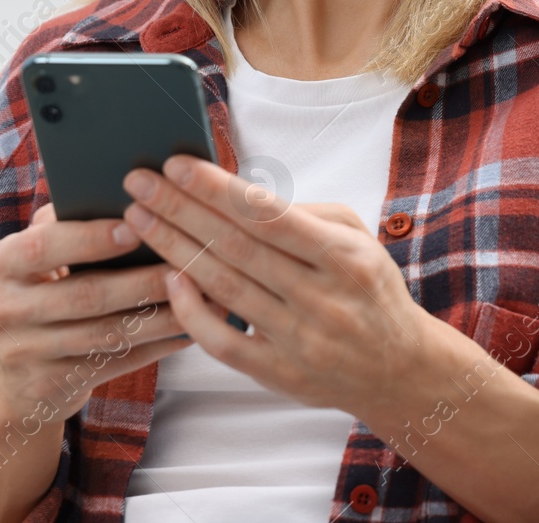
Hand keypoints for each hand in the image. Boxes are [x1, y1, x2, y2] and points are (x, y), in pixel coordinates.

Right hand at [0, 202, 191, 427]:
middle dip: (142, 281)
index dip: (90, 238)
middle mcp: (4, 309)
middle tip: (187, 267)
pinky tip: (188, 331)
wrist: (16, 376)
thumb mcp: (39, 256)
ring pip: (106, 334)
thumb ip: (67, 224)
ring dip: (159, 316)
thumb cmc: (43, 291)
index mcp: (1, 263)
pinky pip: (115, 364)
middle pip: (84, 295)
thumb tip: (129, 197)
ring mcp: (24, 353)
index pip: (44, 246)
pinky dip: (156, 347)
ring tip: (198, 299)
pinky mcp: (50, 386)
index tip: (136, 226)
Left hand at [120, 155, 436, 418]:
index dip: (218, 188)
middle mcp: (322, 297)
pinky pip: (223, 342)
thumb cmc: (370, 291)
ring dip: (174, 249)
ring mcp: (299, 339)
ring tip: (138, 218)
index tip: (176, 164)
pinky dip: (191, 311)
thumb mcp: (358, 240)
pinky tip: (167, 279)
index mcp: (344, 256)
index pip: (269, 216)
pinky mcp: (279, 374)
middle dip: (181, 209)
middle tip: (138, 182)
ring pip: (224, 288)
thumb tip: (244, 198)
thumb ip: (307, 215)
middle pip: (236, 246)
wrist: (400, 371)